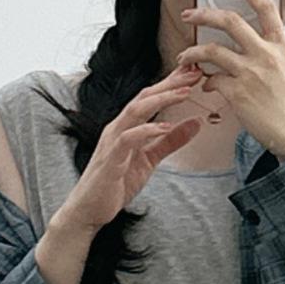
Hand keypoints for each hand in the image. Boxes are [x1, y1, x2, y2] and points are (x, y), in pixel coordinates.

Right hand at [55, 68, 205, 233]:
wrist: (88, 210)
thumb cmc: (114, 184)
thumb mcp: (150, 160)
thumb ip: (170, 142)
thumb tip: (196, 124)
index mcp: (126, 126)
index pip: (149, 98)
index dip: (170, 84)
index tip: (193, 74)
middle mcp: (117, 128)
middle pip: (144, 97)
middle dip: (169, 84)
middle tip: (193, 73)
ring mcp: (112, 142)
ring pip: (136, 111)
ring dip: (161, 100)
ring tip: (184, 93)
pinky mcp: (111, 159)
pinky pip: (129, 139)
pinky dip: (148, 131)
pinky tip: (166, 127)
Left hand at [177, 0, 284, 159]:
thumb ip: (269, 48)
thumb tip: (248, 37)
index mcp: (281, 45)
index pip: (266, 6)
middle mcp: (267, 55)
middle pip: (231, 22)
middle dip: (204, 13)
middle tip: (190, 13)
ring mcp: (251, 73)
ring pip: (212, 50)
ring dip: (192, 51)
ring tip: (184, 56)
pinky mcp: (238, 94)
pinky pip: (211, 80)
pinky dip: (204, 81)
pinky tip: (205, 84)